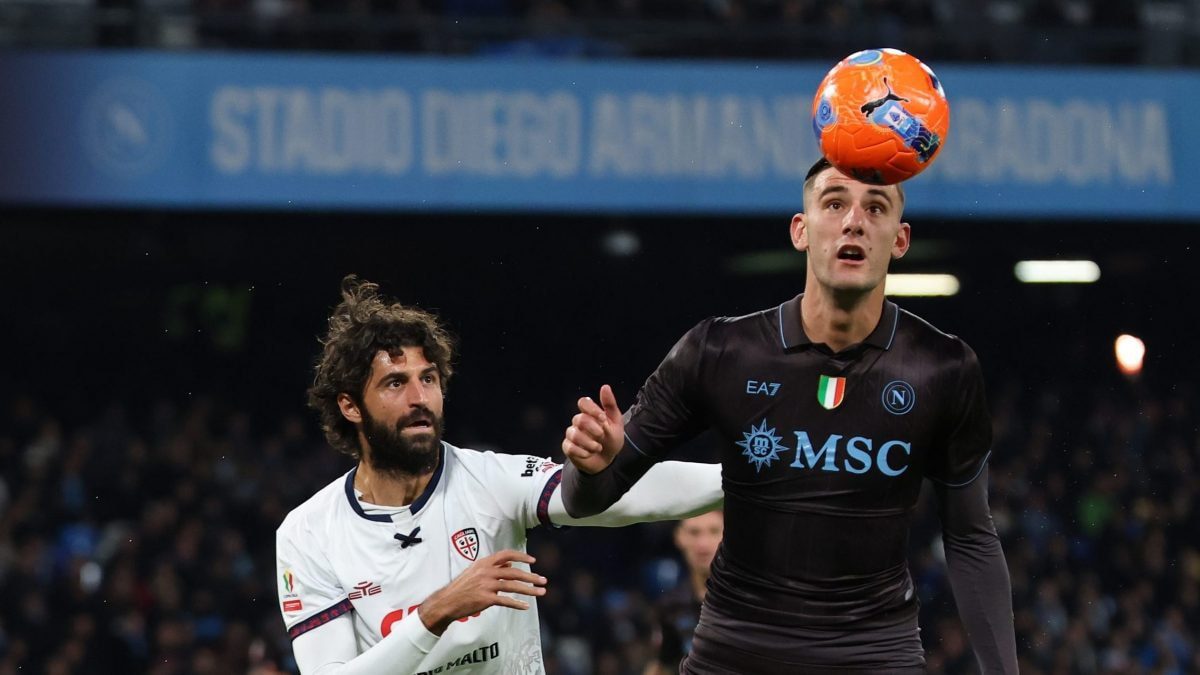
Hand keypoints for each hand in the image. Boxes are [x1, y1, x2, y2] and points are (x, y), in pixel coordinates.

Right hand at [419, 550, 545, 634]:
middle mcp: (486, 572)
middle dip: (531, 576)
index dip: (521, 556)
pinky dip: (517, 604)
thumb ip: (492, 567)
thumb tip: (510, 565)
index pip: (506, 554)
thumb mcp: (475, 571)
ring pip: (513, 586)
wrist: (446, 601)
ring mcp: (486, 585)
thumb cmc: (461, 587)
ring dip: (529, 590)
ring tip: (541, 592)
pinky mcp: (485, 599)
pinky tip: (526, 606)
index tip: (533, 560)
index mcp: (484, 563)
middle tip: (543, 580)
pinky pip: (505, 601)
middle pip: (514, 572)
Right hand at [562, 384, 624, 474]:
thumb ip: (610, 405)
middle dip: (593, 428)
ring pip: (574, 434)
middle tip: (602, 435)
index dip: (592, 409)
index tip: (603, 419)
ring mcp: (572, 434)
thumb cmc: (611, 439)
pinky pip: (570, 447)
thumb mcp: (616, 422)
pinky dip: (582, 452)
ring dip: (589, 443)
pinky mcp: (568, 447)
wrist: (607, 460)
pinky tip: (589, 454)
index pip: (583, 402)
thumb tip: (605, 386)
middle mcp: (578, 422)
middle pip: (579, 418)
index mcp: (590, 413)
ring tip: (598, 448)